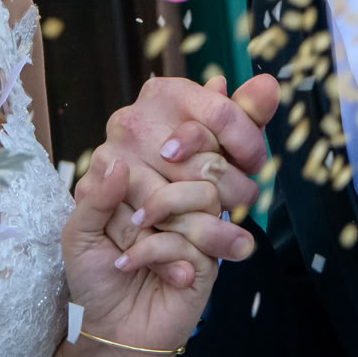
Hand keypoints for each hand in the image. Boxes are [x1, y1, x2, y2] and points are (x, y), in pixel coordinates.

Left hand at [63, 152, 223, 356]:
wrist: (109, 331)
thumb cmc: (95, 279)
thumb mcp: (79, 233)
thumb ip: (96, 196)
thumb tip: (120, 162)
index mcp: (153, 188)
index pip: (170, 148)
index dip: (153, 154)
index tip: (124, 172)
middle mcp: (181, 205)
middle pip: (194, 166)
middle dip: (150, 193)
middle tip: (126, 221)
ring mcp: (199, 232)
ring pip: (204, 196)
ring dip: (159, 217)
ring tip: (129, 245)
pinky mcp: (208, 262)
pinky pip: (193, 238)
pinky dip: (156, 251)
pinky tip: (132, 266)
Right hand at [99, 70, 279, 257]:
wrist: (125, 236)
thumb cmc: (178, 184)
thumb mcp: (215, 147)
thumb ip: (243, 116)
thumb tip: (268, 86)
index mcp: (165, 95)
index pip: (221, 114)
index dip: (248, 146)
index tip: (254, 168)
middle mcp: (132, 120)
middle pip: (204, 164)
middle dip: (230, 196)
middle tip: (239, 212)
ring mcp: (108, 157)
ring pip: (176, 205)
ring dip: (204, 235)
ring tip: (224, 250)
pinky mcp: (89, 196)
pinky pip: (144, 233)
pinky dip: (169, 257)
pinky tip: (186, 270)